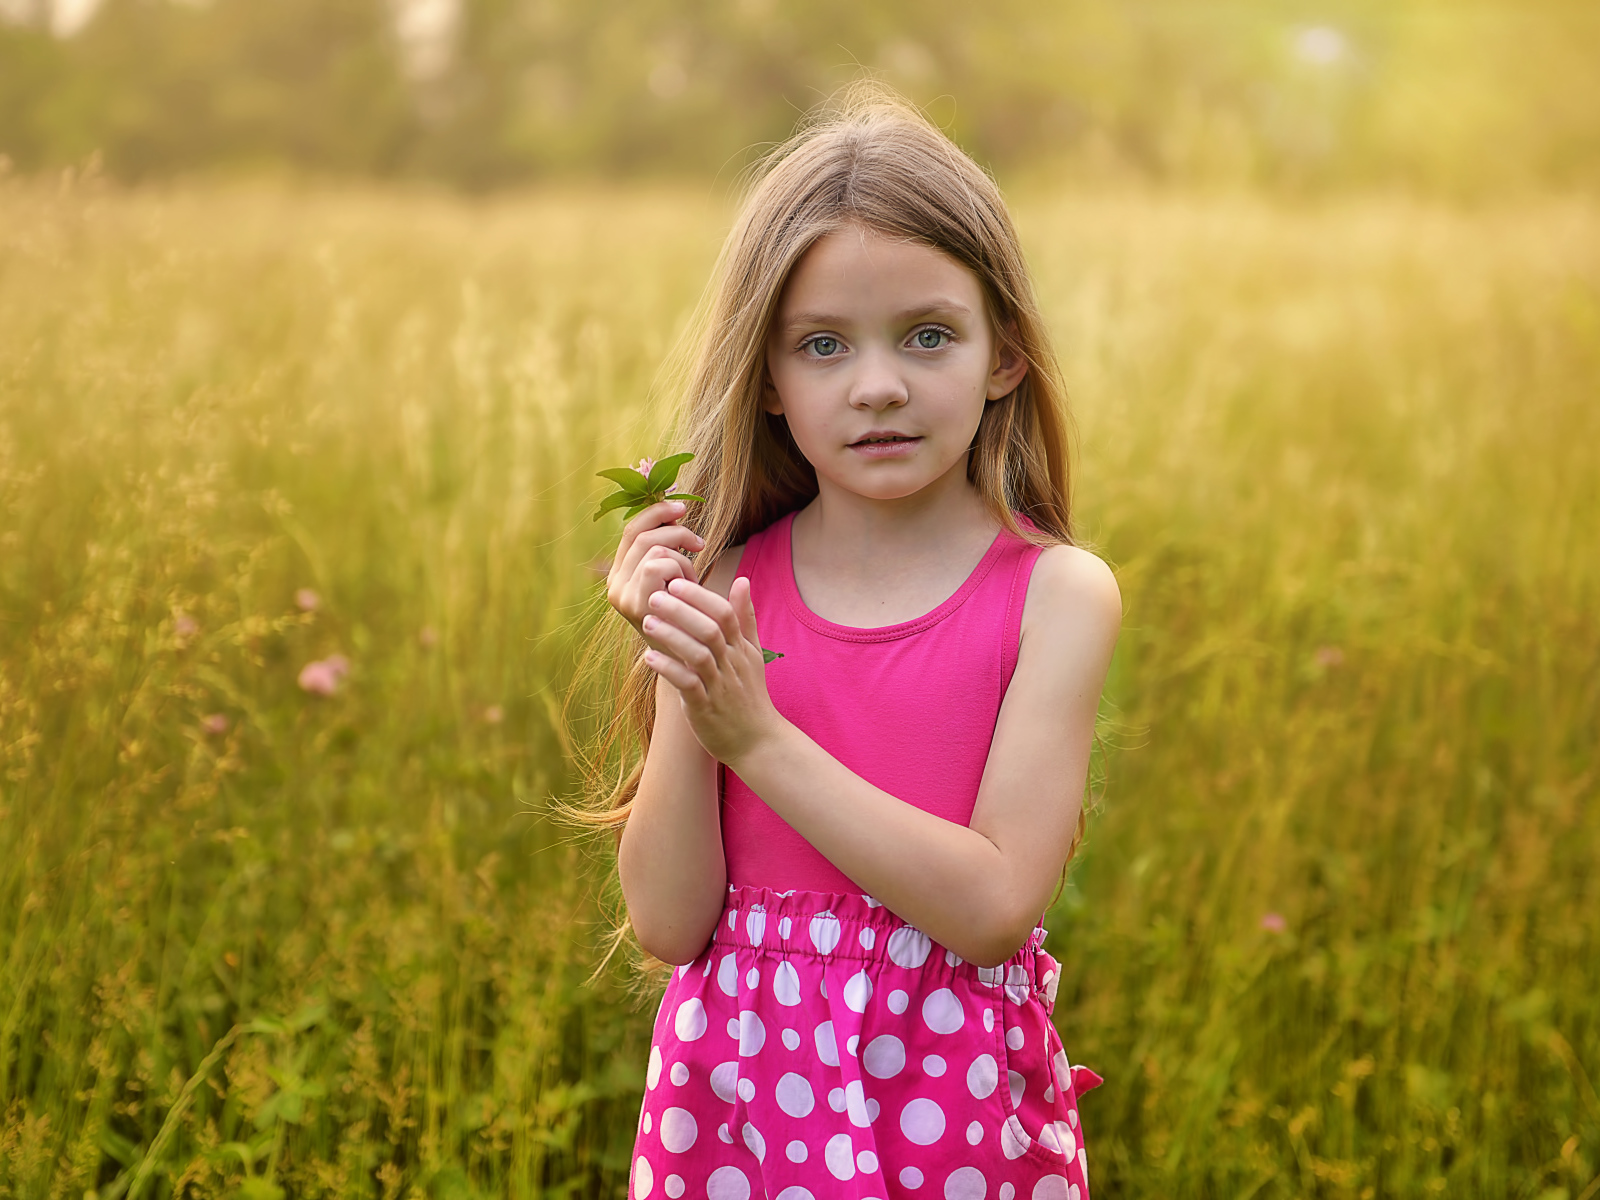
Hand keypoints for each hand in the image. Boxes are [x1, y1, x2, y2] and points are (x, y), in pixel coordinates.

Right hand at [605, 501, 705, 631]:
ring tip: (691, 582)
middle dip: (676, 532)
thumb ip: (669, 547)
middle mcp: (614, 584)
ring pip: (654, 549)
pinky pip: (659, 565)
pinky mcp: (633, 605)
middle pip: (642, 534)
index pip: (632, 529)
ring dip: (682, 560)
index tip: (683, 506)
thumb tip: (674, 505)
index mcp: (620, 574)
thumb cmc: (689, 615)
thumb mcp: (677, 578)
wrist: (691, 660)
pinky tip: (687, 591)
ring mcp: (621, 595)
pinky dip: (680, 571)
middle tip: (699, 544)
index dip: (657, 511)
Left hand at [641, 576, 781, 764]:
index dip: (700, 596)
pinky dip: (668, 670)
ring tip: (647, 622)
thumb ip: (745, 618)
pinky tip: (649, 658)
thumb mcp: (752, 654)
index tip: (676, 581)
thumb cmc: (750, 695)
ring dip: (672, 636)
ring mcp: (719, 686)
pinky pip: (688, 685)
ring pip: (698, 655)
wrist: (758, 742)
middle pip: (710, 630)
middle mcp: (732, 664)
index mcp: (741, 648)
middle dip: (682, 610)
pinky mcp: (705, 708)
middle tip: (655, 595)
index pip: (724, 614)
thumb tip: (742, 580)